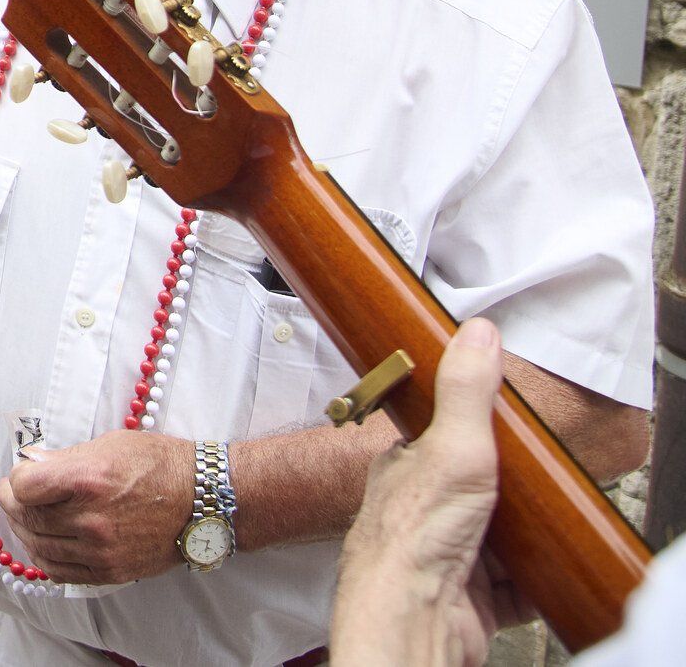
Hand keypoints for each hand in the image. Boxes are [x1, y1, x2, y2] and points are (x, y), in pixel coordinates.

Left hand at [0, 429, 193, 583]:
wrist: (202, 500)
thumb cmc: (158, 463)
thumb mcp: (108, 444)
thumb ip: (65, 458)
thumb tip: (30, 463)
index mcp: (89, 480)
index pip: (25, 486)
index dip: (16, 479)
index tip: (19, 475)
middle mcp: (92, 519)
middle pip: (28, 518)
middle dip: (12, 504)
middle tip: (13, 495)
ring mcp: (101, 550)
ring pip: (39, 547)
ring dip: (25, 531)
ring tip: (26, 517)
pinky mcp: (110, 571)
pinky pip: (59, 572)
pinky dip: (44, 557)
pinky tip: (44, 543)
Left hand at [332, 319, 516, 666]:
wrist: (413, 617)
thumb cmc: (414, 537)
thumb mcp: (452, 448)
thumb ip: (466, 392)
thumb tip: (477, 332)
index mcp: (406, 471)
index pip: (443, 439)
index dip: (477, 433)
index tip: (511, 430)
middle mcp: (421, 512)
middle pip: (476, 489)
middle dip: (509, 488)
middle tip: (540, 481)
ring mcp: (445, 556)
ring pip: (495, 536)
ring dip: (522, 533)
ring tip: (545, 519)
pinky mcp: (470, 598)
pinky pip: (511, 585)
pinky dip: (532, 578)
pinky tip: (543, 566)